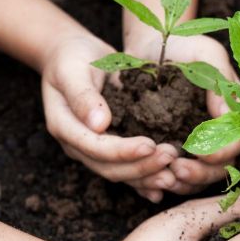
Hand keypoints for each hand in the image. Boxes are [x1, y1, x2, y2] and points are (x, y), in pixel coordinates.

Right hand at [41, 33, 178, 202]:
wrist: (72, 56)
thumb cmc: (72, 58)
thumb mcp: (73, 69)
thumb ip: (83, 95)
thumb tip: (99, 123)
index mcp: (64, 126)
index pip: (94, 147)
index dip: (122, 150)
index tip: (150, 145)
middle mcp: (78, 144)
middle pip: (109, 168)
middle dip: (141, 166)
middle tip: (171, 156)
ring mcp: (93, 150)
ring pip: (120, 174)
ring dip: (147, 176)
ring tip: (174, 174)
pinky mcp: (109, 149)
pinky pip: (127, 170)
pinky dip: (145, 180)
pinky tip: (167, 185)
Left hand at [125, 31, 239, 196]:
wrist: (152, 48)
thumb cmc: (185, 46)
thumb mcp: (206, 55)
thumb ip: (220, 81)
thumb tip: (227, 114)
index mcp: (239, 113)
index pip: (239, 142)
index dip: (224, 152)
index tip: (204, 154)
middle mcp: (224, 134)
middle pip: (221, 168)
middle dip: (201, 174)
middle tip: (177, 170)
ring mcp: (202, 146)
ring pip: (200, 178)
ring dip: (184, 183)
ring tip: (163, 176)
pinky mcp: (178, 152)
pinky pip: (177, 177)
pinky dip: (167, 183)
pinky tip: (153, 180)